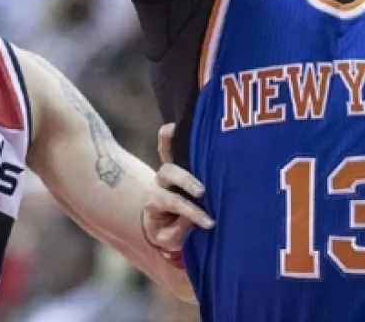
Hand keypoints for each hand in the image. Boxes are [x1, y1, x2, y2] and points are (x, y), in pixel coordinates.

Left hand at [142, 123, 213, 253]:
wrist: (158, 227)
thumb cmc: (167, 233)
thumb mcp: (172, 238)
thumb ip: (182, 227)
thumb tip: (196, 214)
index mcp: (154, 202)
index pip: (173, 203)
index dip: (192, 212)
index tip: (210, 222)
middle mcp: (157, 184)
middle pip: (168, 174)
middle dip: (186, 181)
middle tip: (202, 192)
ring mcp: (164, 174)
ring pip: (170, 160)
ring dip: (185, 158)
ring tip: (201, 157)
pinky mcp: (173, 166)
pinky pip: (166, 148)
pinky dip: (168, 137)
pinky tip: (173, 126)